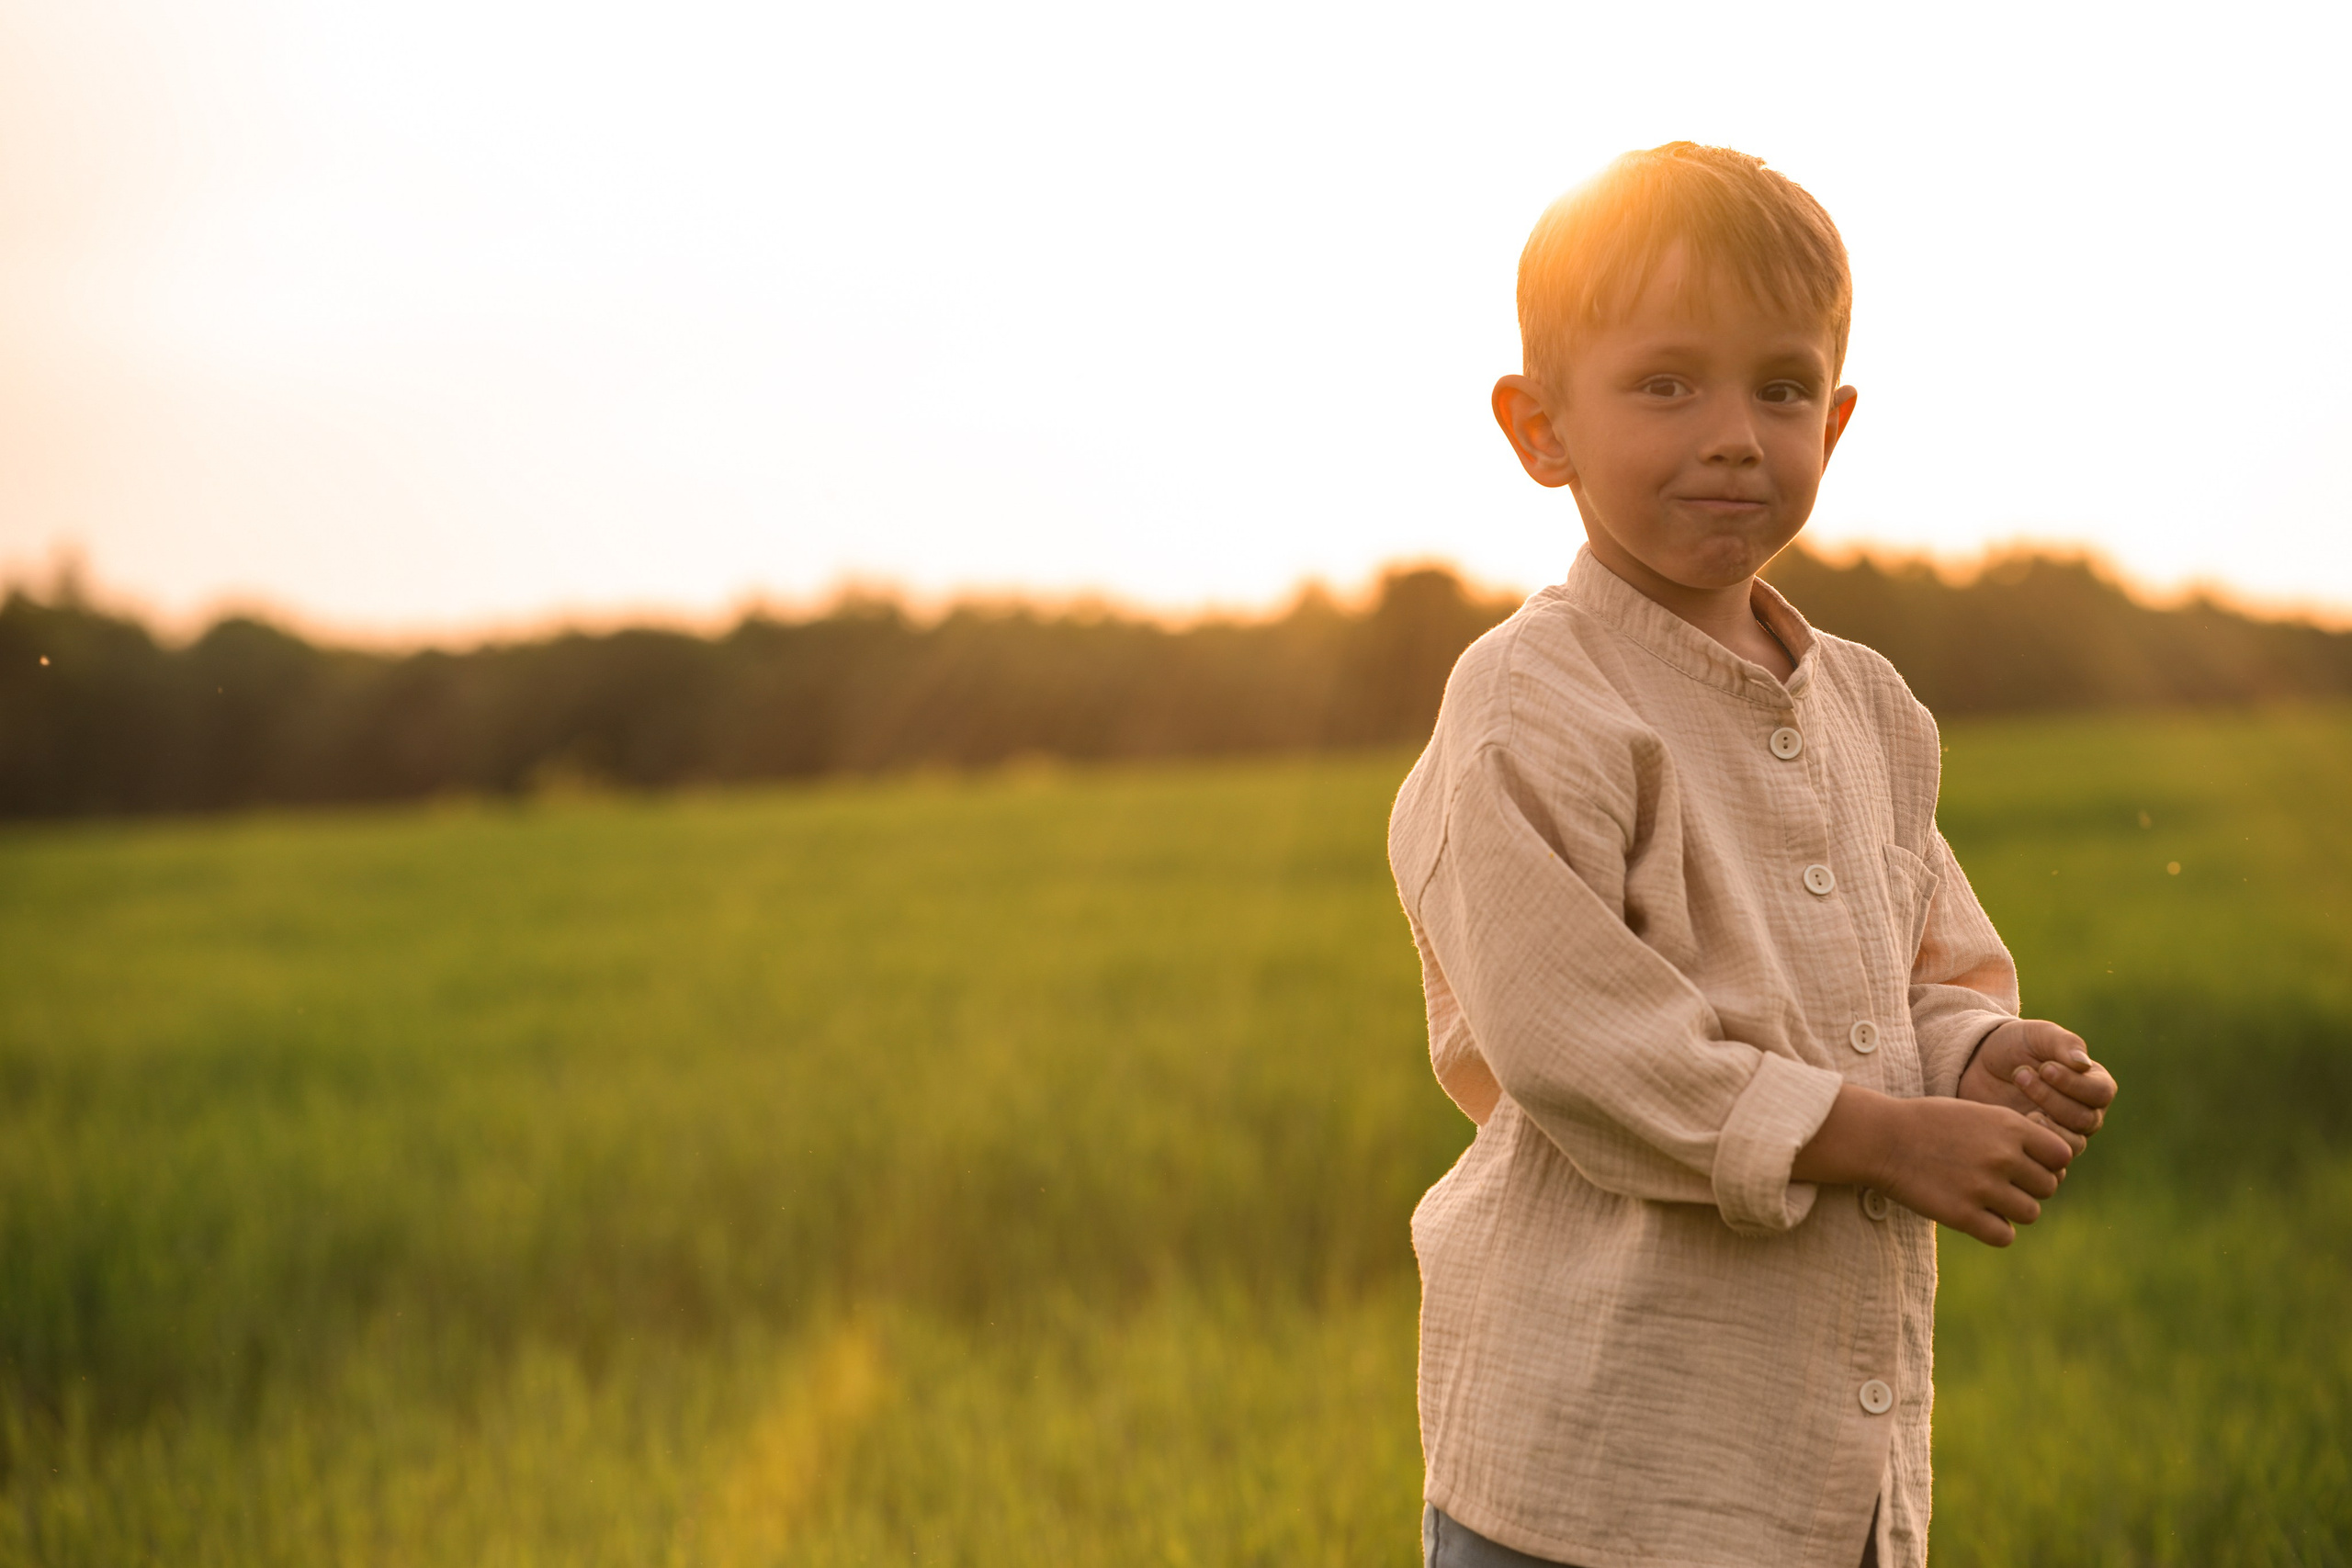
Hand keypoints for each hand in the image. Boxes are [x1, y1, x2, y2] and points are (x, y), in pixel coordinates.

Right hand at [1793, 1085, 2073, 1247]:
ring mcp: (1983, 1187)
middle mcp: (2002, 1156)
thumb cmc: (1927, 1123)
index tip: (2025, 1164)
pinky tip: (1976, 1217)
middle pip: (2048, 1187)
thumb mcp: (1976, 1112)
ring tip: (1987, 1199)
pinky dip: (1996, 1230)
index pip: (2061, 1155)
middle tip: (2000, 1183)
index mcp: (2009, 1126)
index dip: (2048, 1162)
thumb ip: (2014, 1134)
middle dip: (2029, 1187)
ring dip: (2013, 1210)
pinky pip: (2004, 1235)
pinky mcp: (1962, 1215)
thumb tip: (2052, 1163)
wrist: (1880, 1138)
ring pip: (2030, 1212)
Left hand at [1958, 1020, 2116, 1157]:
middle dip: (2050, 1098)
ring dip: (2043, 1121)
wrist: (1978, 1064)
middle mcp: (2087, 1112)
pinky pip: (2050, 1160)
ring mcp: (2065, 1133)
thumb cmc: (2015, 1045)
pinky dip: (2033, 1142)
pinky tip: (2013, 1121)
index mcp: (2094, 1083)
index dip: (2074, 1083)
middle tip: (2020, 1075)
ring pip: (2072, 1143)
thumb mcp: (2037, 1035)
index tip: (2044, 1067)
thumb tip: (2083, 1065)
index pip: (2101, 1093)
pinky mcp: (2042, 1148)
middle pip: (2085, 1119)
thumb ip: (2063, 1043)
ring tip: (2015, 1097)